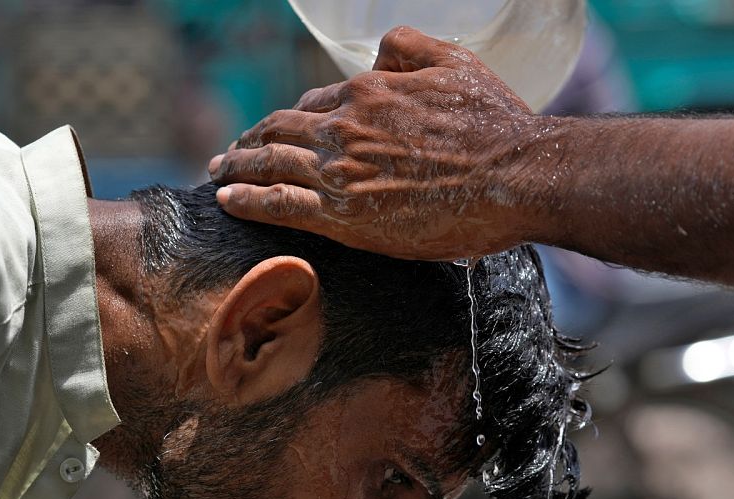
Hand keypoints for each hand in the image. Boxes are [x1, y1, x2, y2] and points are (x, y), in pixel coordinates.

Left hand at [208, 26, 562, 259]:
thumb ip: (408, 48)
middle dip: (249, 139)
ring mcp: (339, 171)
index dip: (294, 118)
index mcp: (367, 91)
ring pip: (269, 163)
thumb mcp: (454, 62)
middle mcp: (344, 126)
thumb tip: (375, 53)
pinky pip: (277, 203)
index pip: (314, 102)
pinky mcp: (342, 214)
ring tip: (218, 173)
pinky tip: (226, 201)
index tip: (280, 131)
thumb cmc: (495, 124)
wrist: (516, 176)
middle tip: (230, 153)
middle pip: (278, 128)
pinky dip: (246, 199)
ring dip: (236, 167)